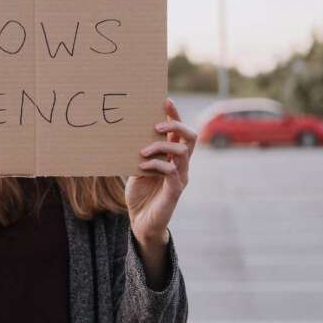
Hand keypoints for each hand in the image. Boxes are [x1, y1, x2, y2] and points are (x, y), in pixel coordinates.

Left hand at [127, 98, 194, 245]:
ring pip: (182, 152)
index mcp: (173, 157)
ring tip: (143, 150)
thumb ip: (141, 152)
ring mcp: (181, 177)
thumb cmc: (140, 193)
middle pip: (190, 137)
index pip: (179, 131)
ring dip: (161, 146)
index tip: (165, 100)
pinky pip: (171, 171)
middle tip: (156, 124)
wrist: (140, 222)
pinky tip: (142, 166)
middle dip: (175, 125)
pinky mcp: (175, 191)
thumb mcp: (138, 167)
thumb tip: (132, 131)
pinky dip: (156, 165)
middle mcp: (181, 165)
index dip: (174, 115)